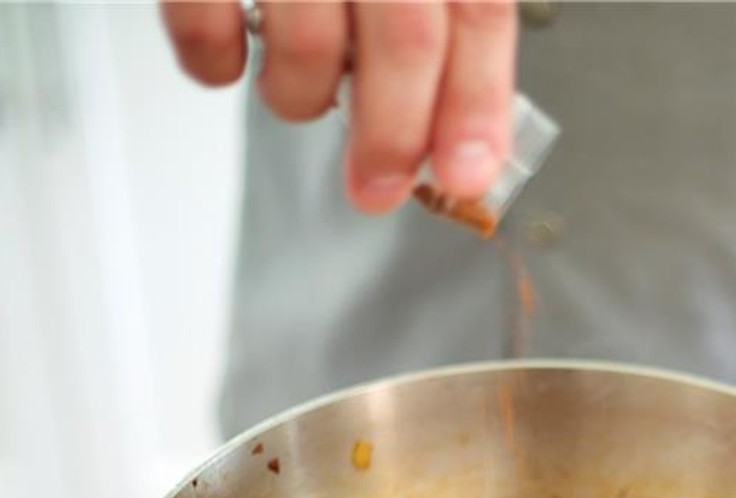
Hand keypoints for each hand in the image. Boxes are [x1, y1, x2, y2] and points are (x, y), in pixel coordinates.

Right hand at [160, 0, 515, 213]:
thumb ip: (437, 1)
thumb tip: (456, 113)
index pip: (476, 10)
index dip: (477, 102)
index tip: (468, 172)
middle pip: (404, 36)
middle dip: (393, 135)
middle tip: (379, 185)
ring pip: (307, 37)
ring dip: (300, 96)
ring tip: (297, 99)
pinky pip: (201, 14)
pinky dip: (211, 57)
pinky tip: (224, 60)